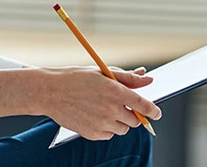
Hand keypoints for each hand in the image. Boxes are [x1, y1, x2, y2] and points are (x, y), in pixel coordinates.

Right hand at [36, 66, 160, 140]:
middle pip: (135, 121)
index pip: (144, 105)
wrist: (50, 92)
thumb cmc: (76, 78)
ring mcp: (102, 123)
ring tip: (104, 109)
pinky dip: (106, 128)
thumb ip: (128, 77)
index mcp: (116, 91)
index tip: (156, 113)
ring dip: (120, 122)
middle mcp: (111, 109)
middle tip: (120, 105)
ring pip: (123, 129)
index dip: (153, 111)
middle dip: (133, 114)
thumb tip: (148, 77)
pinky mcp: (93, 134)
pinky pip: (109, 135)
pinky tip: (94, 116)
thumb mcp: (103, 72)